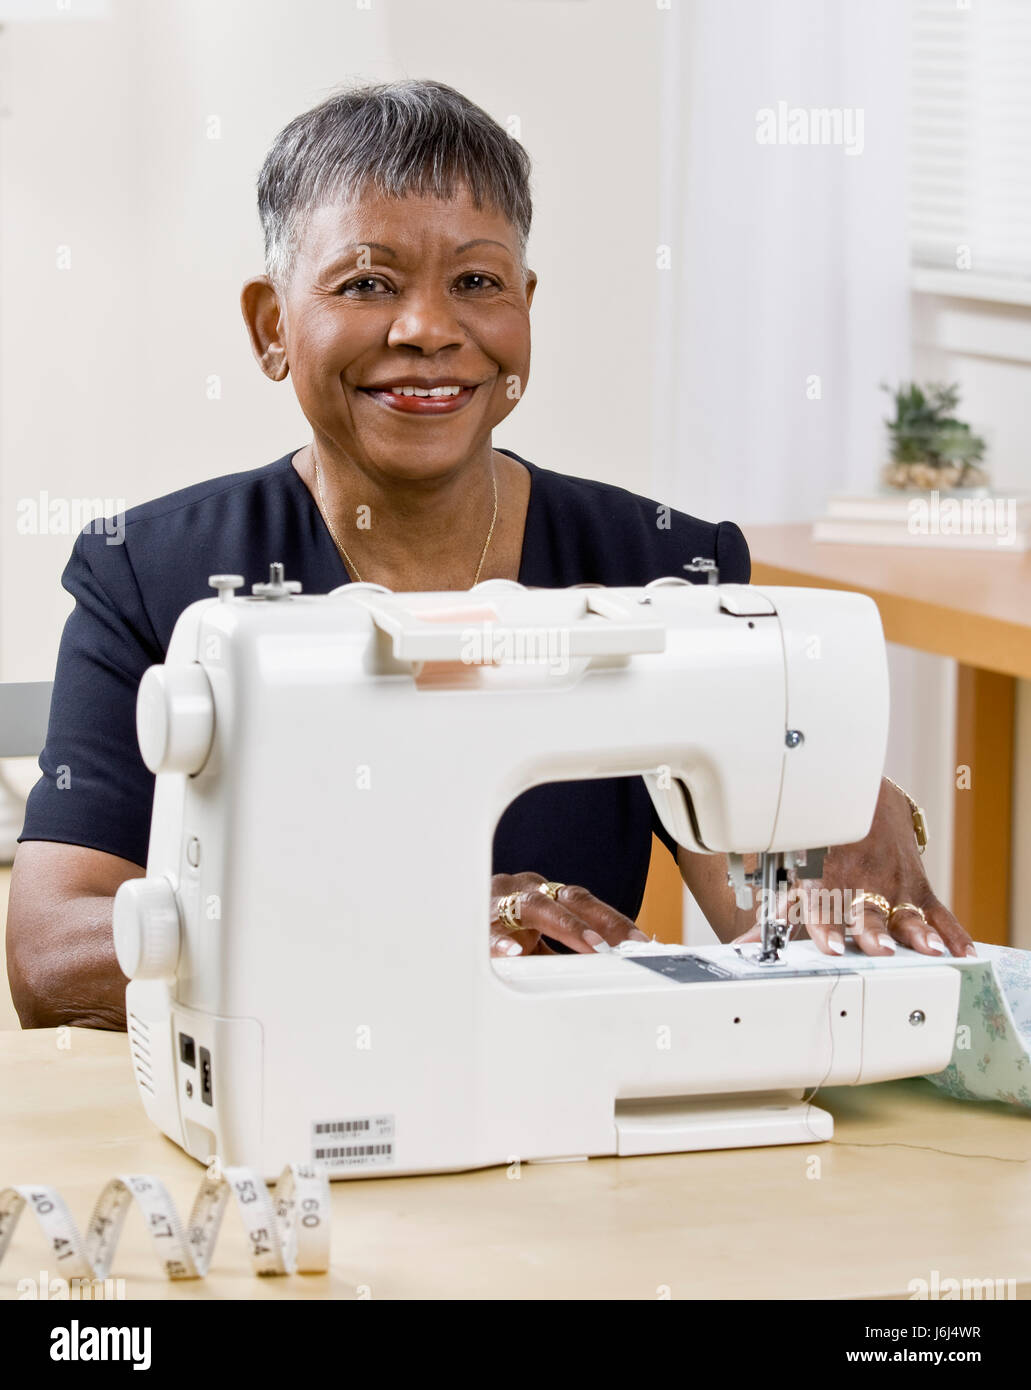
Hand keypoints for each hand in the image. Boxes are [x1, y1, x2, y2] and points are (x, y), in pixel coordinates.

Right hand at [490, 872, 650, 956]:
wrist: (443, 905)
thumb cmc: (497, 925)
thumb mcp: (533, 937)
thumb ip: (564, 949)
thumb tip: (608, 968)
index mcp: (542, 892)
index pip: (584, 901)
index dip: (613, 920)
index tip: (641, 943)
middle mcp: (523, 890)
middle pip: (570, 900)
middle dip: (601, 922)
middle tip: (625, 946)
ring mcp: (499, 901)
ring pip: (535, 907)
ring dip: (567, 926)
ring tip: (591, 945)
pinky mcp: (474, 922)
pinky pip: (488, 931)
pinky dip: (500, 940)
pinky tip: (512, 953)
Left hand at [734, 777, 975, 959]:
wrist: (859, 795)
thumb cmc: (820, 839)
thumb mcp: (793, 869)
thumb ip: (774, 912)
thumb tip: (745, 947)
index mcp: (825, 875)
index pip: (822, 904)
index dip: (824, 925)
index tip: (830, 948)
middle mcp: (861, 879)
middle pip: (866, 909)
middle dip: (872, 929)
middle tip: (878, 948)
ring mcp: (892, 881)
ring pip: (905, 910)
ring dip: (916, 932)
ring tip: (928, 951)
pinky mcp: (917, 884)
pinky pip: (937, 910)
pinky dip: (951, 932)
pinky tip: (961, 952)